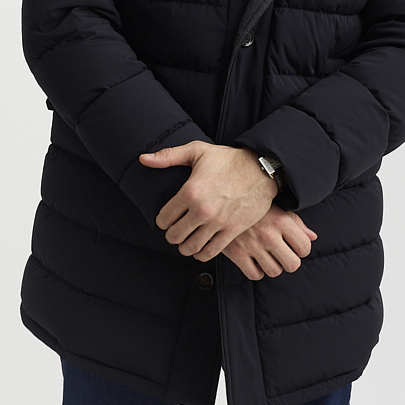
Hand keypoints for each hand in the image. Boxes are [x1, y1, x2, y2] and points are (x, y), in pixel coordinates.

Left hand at [139, 142, 277, 260]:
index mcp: (189, 191)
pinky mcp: (232, 231)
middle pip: (174, 236)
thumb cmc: (228, 159)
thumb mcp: (197, 151)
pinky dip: (201, 253)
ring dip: (185, 246)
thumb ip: (168, 156)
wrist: (262, 169)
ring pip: (189, 248)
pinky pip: (209, 252)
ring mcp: (217, 223)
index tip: (168, 218)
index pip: (163, 219)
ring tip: (187, 238)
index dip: (162, 220)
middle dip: (172, 234)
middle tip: (176, 229)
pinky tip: (201, 246)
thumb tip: (143, 159)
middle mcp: (201, 210)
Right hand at [223, 207, 316, 280]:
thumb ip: (296, 222)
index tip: (295, 246)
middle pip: (292, 265)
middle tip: (283, 254)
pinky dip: (257, 271)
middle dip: (290, 261)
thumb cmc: (253, 203)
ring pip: (274, 272)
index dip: (302, 249)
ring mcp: (252, 245)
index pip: (304, 247)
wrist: (223, 200)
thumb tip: (312, 237)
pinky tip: (255, 260)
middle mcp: (268, 234)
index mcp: (281, 220)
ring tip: (268, 256)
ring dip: (273, 266)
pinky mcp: (237, 253)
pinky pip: (255, 274)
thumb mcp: (277, 206)